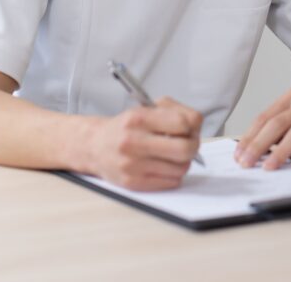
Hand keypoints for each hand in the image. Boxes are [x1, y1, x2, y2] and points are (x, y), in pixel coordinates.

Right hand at [87, 97, 201, 190]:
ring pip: (181, 168)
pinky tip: (163, 165)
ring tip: (172, 155)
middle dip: (193, 146)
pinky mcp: (133, 182)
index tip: (190, 128)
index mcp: (139, 118)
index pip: (183, 123)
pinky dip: (173, 174)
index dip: (193, 126)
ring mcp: (132, 164)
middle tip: (189, 144)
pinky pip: (171, 182)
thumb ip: (174, 111)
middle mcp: (133, 141)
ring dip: (183, 161)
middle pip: (185, 149)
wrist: (94, 146)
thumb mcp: (146, 108)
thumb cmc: (126, 127)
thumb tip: (196, 126)